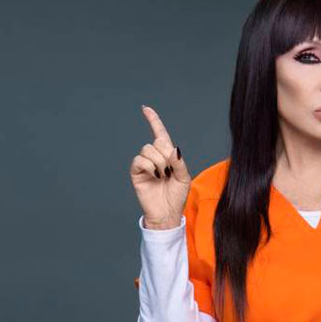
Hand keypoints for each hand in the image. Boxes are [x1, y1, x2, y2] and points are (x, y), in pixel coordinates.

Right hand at [130, 105, 191, 228]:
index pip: (159, 134)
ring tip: (163, 176)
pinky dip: (149, 166)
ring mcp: (144, 164)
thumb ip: (179, 161)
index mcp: (167, 155)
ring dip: (159, 163)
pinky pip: (140, 160)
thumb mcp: (184, 177)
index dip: (153, 121)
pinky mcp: (136, 173)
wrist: (167, 213)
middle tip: (170, 171)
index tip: (145, 108)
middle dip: (166, 155)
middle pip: (156, 142)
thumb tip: (173, 148)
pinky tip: (155, 176)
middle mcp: (154, 157)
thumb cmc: (176, 196)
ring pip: (148, 149)